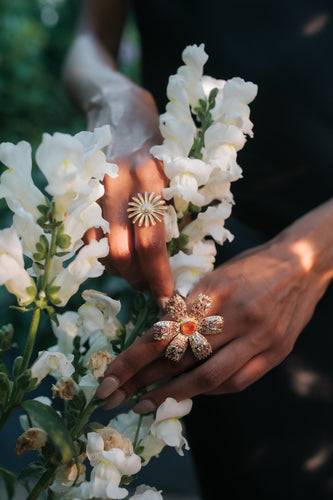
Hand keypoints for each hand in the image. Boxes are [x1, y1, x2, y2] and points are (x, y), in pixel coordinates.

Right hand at [85, 81, 173, 304]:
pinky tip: (117, 257)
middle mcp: (122, 184)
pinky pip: (87, 237)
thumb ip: (180, 214)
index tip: (169, 299)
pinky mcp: (81, 191)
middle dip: (139, 280)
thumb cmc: (159, 145)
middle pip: (124, 252)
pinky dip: (102, 255)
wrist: (120, 111)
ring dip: (121, 271)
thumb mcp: (178, 173)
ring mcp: (97, 188)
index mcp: (154, 180)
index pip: (154, 243)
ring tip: (137, 274)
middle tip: (151, 288)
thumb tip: (183, 260)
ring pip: (103, 248)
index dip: (160, 277)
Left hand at [96, 214, 332, 411]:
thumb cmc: (252, 266)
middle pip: (182, 356)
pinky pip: (238, 381)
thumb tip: (158, 335)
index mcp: (215, 290)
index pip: (166, 330)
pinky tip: (190, 395)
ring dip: (174, 395)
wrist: (302, 264)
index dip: (135, 358)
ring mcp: (259, 336)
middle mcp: (236, 315)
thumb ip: (190, 306)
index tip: (110, 376)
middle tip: (114, 397)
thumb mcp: (216, 276)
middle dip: (144, 380)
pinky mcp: (276, 352)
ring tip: (145, 405)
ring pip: (209, 376)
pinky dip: (210, 391)